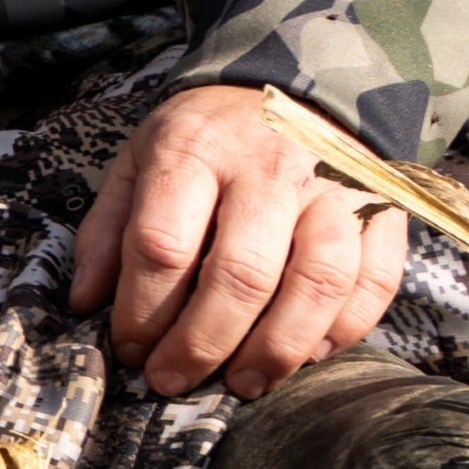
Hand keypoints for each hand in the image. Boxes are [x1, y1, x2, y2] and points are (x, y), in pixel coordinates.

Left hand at [66, 83, 413, 397]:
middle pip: (241, 273)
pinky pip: (373, 282)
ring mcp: (333, 188)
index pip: (163, 245)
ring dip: (278, 347)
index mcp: (192, 150)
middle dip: (203, 343)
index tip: (131, 350)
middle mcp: (268, 167)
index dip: (144, 311)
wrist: (298, 86)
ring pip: (316, 282)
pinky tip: (307, 354)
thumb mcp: (138, 160)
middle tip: (175, 381)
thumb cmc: (204, 139)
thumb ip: (110, 230)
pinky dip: (343, 329)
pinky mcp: (382, 210)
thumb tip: (86, 303)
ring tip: (244, 383)